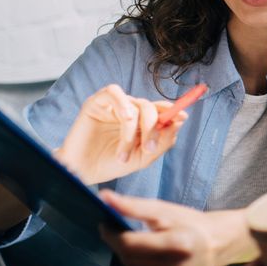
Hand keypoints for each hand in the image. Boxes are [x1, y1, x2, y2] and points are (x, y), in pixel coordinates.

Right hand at [55, 84, 186, 184]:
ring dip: (132, 133)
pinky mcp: (96, 102)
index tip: (184, 116)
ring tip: (123, 155)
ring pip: (134, 105)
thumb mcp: (142, 158)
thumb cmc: (111, 164)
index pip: (161, 109)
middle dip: (154, 127)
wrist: (83, 172)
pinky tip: (125, 120)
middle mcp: (130, 110)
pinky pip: (114, 92)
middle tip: (149, 148)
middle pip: (150, 106)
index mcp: (142, 122)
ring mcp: (113, 105)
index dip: (174, 110)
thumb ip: (161, 142)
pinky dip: (123, 105)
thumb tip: (179, 121)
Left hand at [99, 191, 257, 265]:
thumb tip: (103, 198)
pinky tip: (149, 262)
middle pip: (131, 259)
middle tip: (121, 233)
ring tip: (140, 247)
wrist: (218, 243)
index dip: (112, 235)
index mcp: (179, 244)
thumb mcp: (164, 210)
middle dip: (121, 245)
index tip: (106, 225)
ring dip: (130, 259)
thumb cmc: (190, 223)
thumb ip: (133, 206)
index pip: (130, 244)